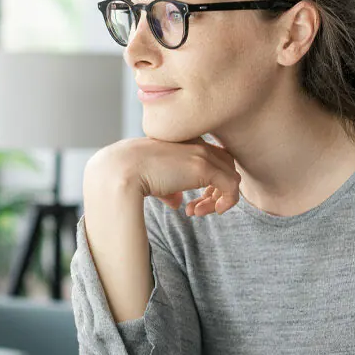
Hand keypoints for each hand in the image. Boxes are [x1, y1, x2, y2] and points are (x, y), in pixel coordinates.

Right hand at [88, 137, 241, 216]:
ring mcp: (202, 154)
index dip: (208, 181)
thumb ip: (169, 188)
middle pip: (225, 165)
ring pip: (231, 176)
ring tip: (197, 212)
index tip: (192, 201)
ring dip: (218, 199)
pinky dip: (225, 202)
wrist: (122, 170)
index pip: (211, 157)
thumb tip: (177, 201)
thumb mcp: (153, 180)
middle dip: (215, 190)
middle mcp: (196, 143)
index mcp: (184, 141)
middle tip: (196, 208)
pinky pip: (232, 187)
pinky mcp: (205, 168)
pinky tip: (203, 212)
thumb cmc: (130, 174)